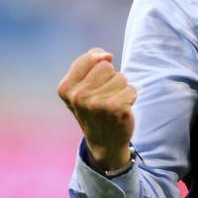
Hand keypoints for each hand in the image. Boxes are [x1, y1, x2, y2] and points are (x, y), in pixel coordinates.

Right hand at [57, 47, 137, 171]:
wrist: (104, 141)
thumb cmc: (95, 108)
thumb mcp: (83, 85)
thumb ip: (90, 63)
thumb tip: (106, 56)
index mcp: (65, 88)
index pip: (91, 57)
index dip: (99, 67)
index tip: (95, 84)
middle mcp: (78, 96)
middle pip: (107, 66)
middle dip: (111, 79)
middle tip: (105, 97)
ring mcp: (95, 104)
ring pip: (121, 77)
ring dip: (121, 89)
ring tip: (113, 104)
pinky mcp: (114, 109)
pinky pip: (132, 89)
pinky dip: (131, 97)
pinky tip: (121, 110)